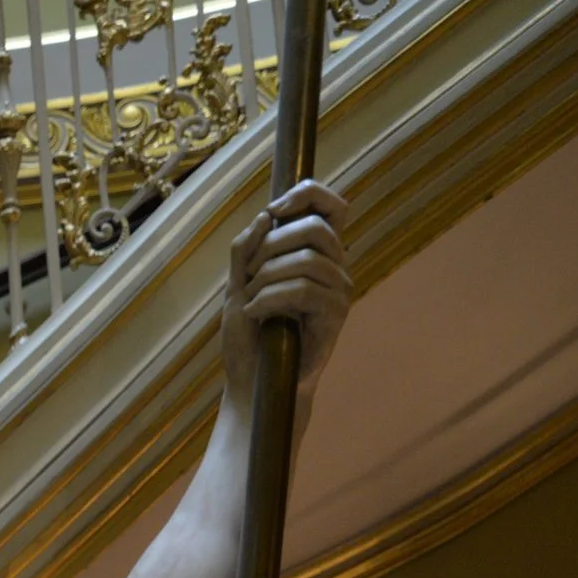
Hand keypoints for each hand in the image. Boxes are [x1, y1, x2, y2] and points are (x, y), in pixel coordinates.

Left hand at [221, 180, 351, 396]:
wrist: (254, 381)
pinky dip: (270, 297)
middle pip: (315, 229)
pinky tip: (254, 312)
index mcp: (315, 253)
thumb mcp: (238, 284)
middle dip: (271, 246)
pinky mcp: (335, 315)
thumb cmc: (249, 335)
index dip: (308, 195)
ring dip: (266, 277)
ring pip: (306, 260)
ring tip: (249, 300)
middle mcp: (334, 267)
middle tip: (248, 275)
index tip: (275, 210)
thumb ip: (247, 249)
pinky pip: (304, 289)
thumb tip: (266, 217)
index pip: (333, 207)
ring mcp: (338, 290)